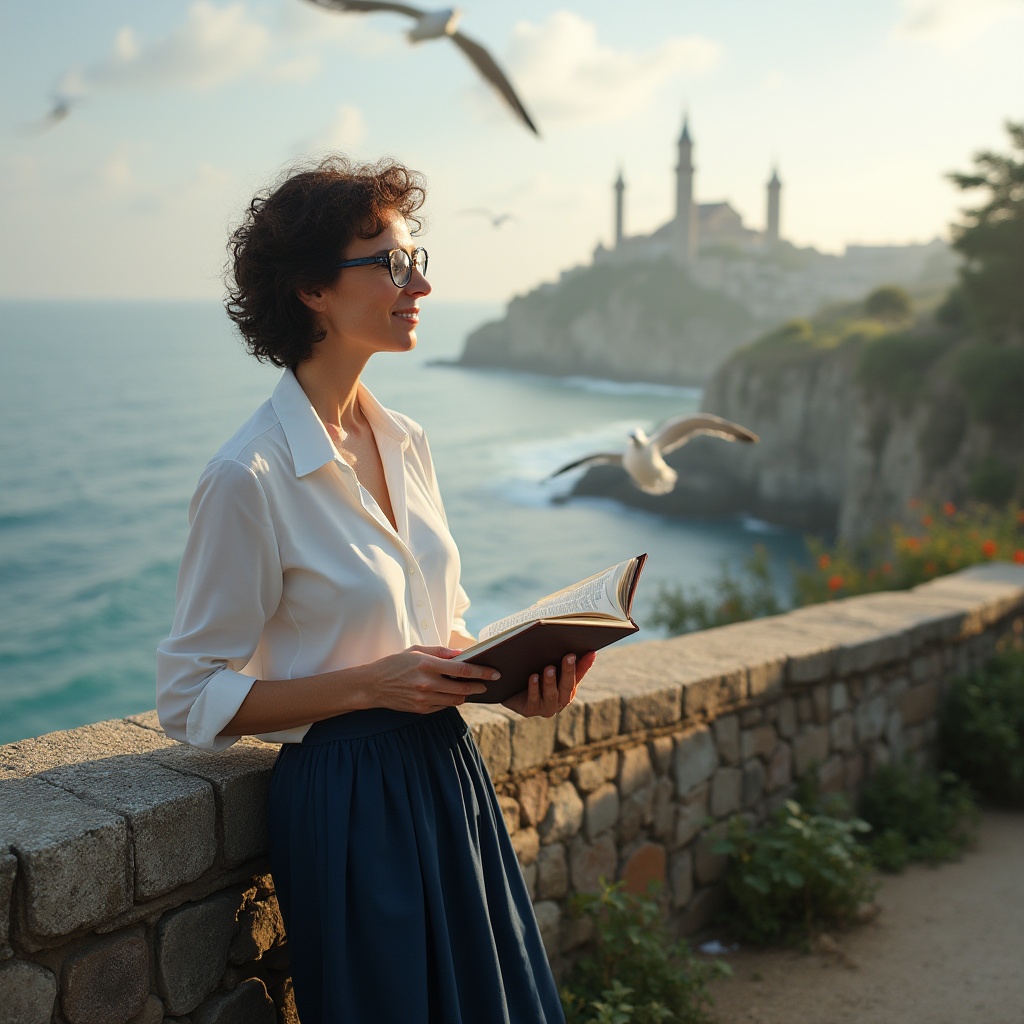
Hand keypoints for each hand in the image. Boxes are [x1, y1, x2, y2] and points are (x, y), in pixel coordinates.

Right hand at [365, 646, 495, 713]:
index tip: (494, 672)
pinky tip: (455, 694)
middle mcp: (427, 683)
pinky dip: (452, 700)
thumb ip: (440, 651)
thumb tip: (462, 654)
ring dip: (466, 694)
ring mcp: (424, 699)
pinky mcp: (421, 709)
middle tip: (489, 683)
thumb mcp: (416, 650)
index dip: (482, 672)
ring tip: (472, 688)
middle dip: (479, 686)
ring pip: (455, 700)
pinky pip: (444, 706)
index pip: (462, 670)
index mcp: (427, 664)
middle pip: (462, 688)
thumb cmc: (395, 663)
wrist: (373, 685)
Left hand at [502, 651, 596, 717]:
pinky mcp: (530, 710)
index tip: (588, 652)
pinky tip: (533, 677)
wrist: (511, 691)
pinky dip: (534, 688)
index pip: (578, 676)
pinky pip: (534, 699)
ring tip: (549, 668)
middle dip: (568, 671)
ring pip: (551, 694)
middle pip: (566, 686)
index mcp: (569, 690)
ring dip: (551, 681)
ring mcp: (546, 707)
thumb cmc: (536, 678)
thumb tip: (591, 651)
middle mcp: (560, 701)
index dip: (583, 665)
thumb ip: (571, 664)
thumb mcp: (554, 669)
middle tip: (569, 657)